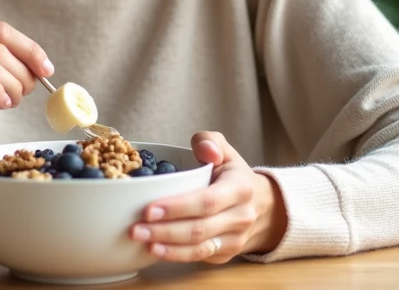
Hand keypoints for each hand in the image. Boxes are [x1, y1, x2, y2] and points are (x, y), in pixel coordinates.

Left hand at [129, 131, 287, 262]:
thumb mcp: (226, 151)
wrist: (262, 206)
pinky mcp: (226, 254)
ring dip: (168, 247)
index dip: (177, 207)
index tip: (148, 209)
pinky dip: (176, 255)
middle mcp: (240, 216)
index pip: (206, 201)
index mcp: (239, 188)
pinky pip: (200, 257)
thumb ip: (210, 141)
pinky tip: (156, 249)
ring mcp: (235, 239)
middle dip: (164, 230)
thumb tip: (206, 151)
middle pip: (199, 229)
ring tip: (142, 241)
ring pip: (199, 248)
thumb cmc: (234, 176)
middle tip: (135, 228)